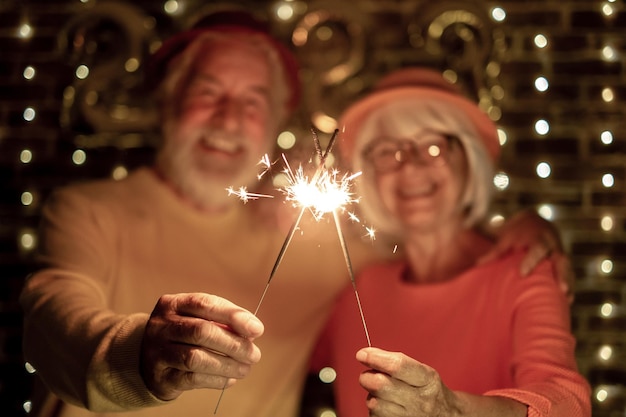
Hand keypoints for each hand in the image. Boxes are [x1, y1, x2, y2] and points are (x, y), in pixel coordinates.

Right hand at [140, 293, 263, 400]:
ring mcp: (157, 352)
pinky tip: (230, 379)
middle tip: (254, 354)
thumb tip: (252, 330)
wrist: (147, 361)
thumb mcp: (197, 319)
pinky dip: (216, 380)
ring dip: (227, 364)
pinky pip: (192, 379)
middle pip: (201, 331)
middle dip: (233, 343)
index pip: (204, 304)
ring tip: (245, 369)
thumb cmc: (183, 335)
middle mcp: (160, 326)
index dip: (233, 316)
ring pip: (196, 358)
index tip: (257, 329)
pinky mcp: (160, 377)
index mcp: (172, 304)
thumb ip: (223, 320)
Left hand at [355, 347, 459, 416]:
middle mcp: (420, 401)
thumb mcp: (422, 372)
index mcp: (427, 380)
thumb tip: (368, 355)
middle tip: (368, 374)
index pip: (397, 366)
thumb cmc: (429, 391)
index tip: (363, 354)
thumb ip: (397, 362)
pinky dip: (375, 409)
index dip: (375, 358)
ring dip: (371, 394)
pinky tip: (384, 404)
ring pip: (374, 403)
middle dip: (367, 376)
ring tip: (380, 392)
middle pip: (381, 385)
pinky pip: (375, 416)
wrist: (446, 416)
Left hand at [478, 210, 573, 302]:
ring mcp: (561, 254)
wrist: (534, 221)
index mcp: (539, 237)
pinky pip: (569, 274)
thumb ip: (495, 251)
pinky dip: (569, 286)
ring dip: (568, 283)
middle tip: (561, 289)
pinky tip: (568, 301)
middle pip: (562, 259)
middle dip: (562, 274)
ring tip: (567, 299)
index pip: (538, 248)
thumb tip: (477, 263)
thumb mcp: (506, 238)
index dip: (532, 260)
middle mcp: (554, 245)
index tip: (523, 273)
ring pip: (568, 269)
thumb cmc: (517, 231)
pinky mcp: (563, 263)